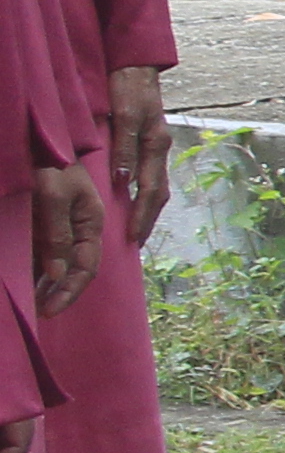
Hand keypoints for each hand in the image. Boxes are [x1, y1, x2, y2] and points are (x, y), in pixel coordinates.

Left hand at [31, 158, 98, 315]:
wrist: (36, 140)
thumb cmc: (48, 165)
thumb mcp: (52, 197)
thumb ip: (57, 234)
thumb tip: (57, 273)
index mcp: (91, 222)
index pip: (86, 267)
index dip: (69, 291)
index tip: (48, 311)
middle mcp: (80, 228)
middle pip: (75, 270)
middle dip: (58, 293)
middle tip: (37, 313)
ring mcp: (63, 226)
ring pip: (58, 263)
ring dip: (46, 284)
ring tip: (30, 303)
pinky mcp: (47, 223)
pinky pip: (44, 252)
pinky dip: (35, 269)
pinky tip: (24, 279)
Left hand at [107, 64, 165, 235]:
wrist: (137, 66)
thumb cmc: (129, 87)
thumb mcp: (125, 115)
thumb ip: (125, 147)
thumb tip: (123, 181)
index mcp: (156, 145)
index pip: (151, 190)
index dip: (142, 215)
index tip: (132, 237)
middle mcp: (161, 149)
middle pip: (159, 193)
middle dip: (148, 219)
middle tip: (136, 243)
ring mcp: (157, 145)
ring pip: (157, 185)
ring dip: (148, 209)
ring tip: (136, 228)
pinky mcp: (150, 141)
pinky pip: (151, 174)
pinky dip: (144, 193)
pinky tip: (134, 199)